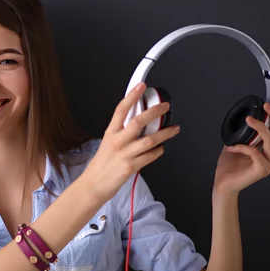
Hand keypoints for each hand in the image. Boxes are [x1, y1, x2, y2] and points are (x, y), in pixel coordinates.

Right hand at [82, 82, 180, 201]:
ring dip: (165, 134)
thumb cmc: (102, 164)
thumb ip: (123, 132)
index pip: (121, 109)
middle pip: (138, 121)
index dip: (132, 96)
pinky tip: (161, 149)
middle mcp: (118, 141)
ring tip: (174, 129)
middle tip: (165, 106)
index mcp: (111, 133)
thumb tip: (140, 122)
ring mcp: (125, 154)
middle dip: (154, 112)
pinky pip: (150, 156)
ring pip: (149, 140)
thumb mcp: (108, 143)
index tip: (141, 86)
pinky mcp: (131, 166)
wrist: (94, 184)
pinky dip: (158, 152)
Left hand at [213, 99, 269, 195]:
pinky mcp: (261, 170)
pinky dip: (241, 146)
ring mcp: (269, 163)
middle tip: (265, 106)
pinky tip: (230, 147)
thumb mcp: (236, 143)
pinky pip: (254, 152)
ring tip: (248, 119)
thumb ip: (242, 133)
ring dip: (260, 126)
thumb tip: (240, 117)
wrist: (223, 184)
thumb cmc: (229, 166)